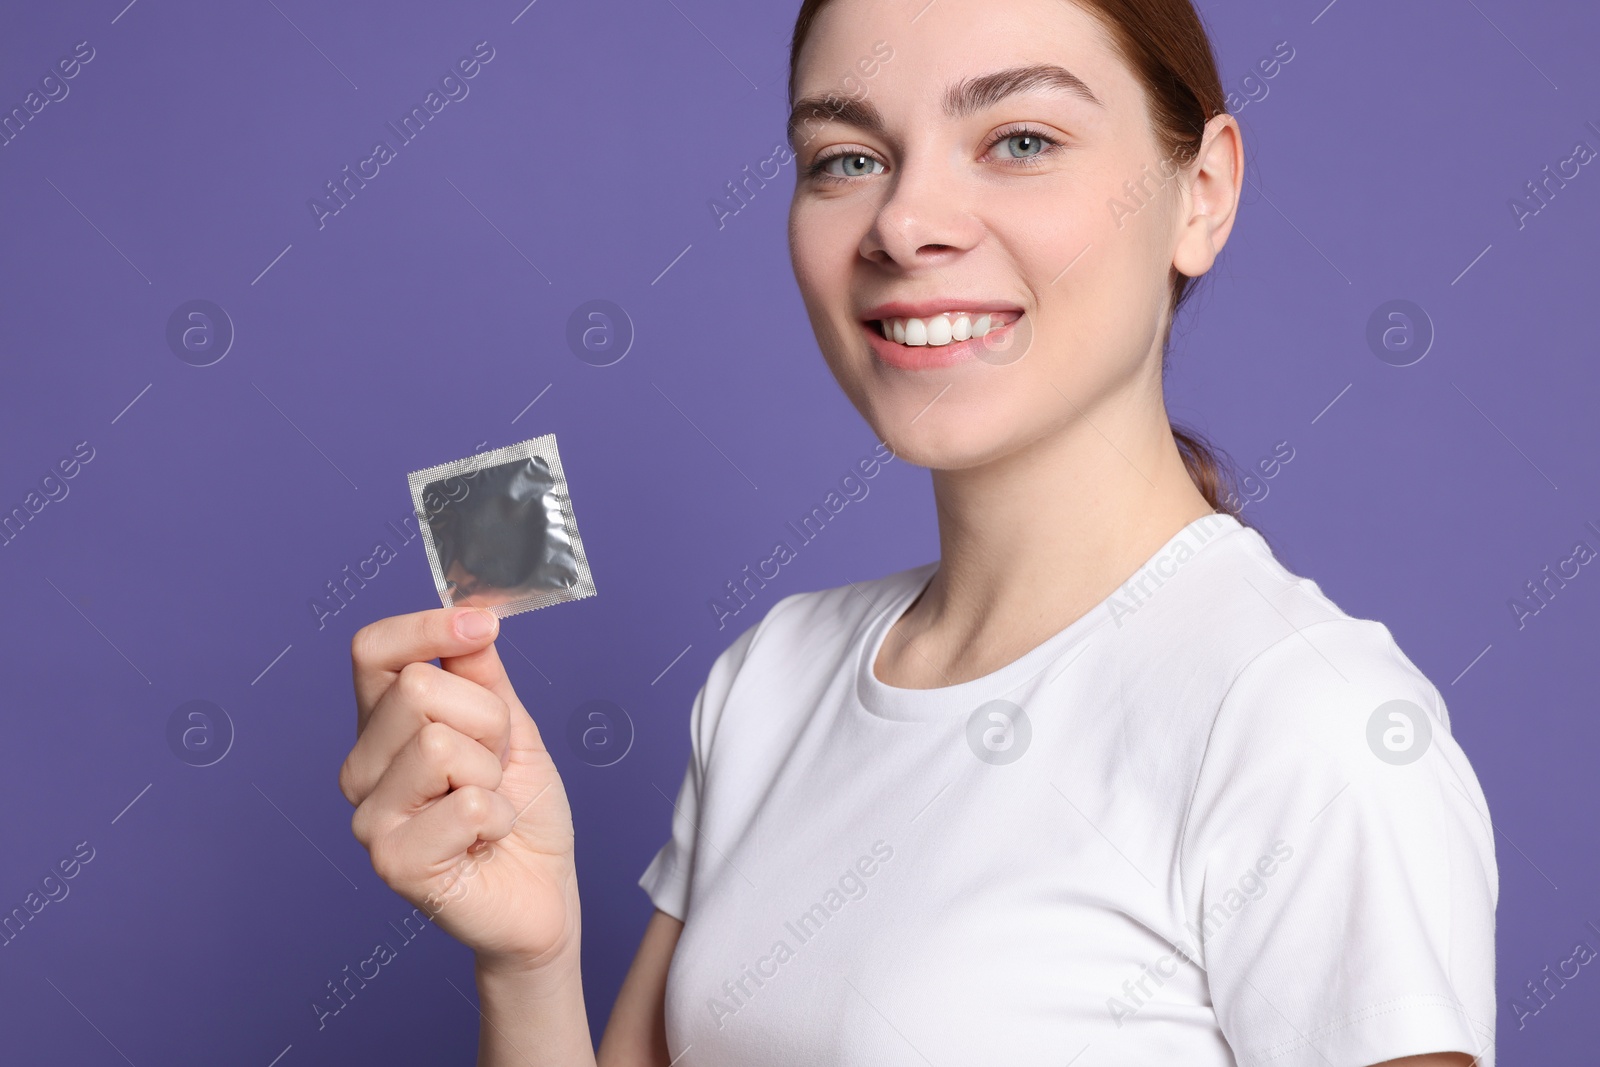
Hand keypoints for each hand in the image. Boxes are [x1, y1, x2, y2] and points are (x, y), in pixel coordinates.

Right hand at [341, 606, 579, 974]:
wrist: (542, 893)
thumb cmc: (521, 812)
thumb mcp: (512, 728)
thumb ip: (484, 675)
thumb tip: (470, 616)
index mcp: (383, 726)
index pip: (372, 651)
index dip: (425, 628)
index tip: (481, 625)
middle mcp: (363, 767)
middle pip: (416, 689)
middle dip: (486, 721)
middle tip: (494, 766)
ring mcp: (371, 816)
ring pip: (440, 744)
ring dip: (493, 773)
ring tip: (489, 806)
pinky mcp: (393, 861)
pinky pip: (467, 802)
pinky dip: (499, 817)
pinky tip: (487, 840)